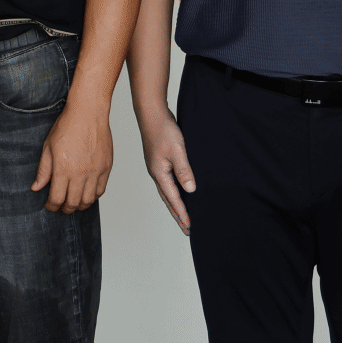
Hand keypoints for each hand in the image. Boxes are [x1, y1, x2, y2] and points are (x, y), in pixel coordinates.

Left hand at [30, 99, 112, 213]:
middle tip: (60, 207)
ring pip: (88, 200)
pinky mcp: (105, 169)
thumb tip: (36, 188)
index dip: (51, 206)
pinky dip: (93, 197)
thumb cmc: (67, 126)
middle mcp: (80, 174)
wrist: (87, 114)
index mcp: (62, 169)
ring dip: (79, 206)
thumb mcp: (48, 147)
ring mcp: (94, 172)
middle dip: (65, 209)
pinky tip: (86, 194)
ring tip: (73, 203)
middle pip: (73, 203)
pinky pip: (100, 191)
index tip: (49, 206)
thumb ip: (43, 170)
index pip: (56, 198)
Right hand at [137, 105, 195, 233]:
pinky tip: (179, 191)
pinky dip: (174, 192)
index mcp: (159, 173)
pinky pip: (167, 182)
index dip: (182, 214)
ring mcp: (156, 167)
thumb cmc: (163, 129)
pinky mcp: (159, 161)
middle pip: (168, 199)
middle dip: (177, 214)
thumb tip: (190, 190)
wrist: (151, 113)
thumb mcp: (178, 150)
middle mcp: (156, 173)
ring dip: (175, 204)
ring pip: (167, 191)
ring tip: (183, 215)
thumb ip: (184, 171)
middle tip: (186, 229)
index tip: (189, 227)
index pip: (173, 199)